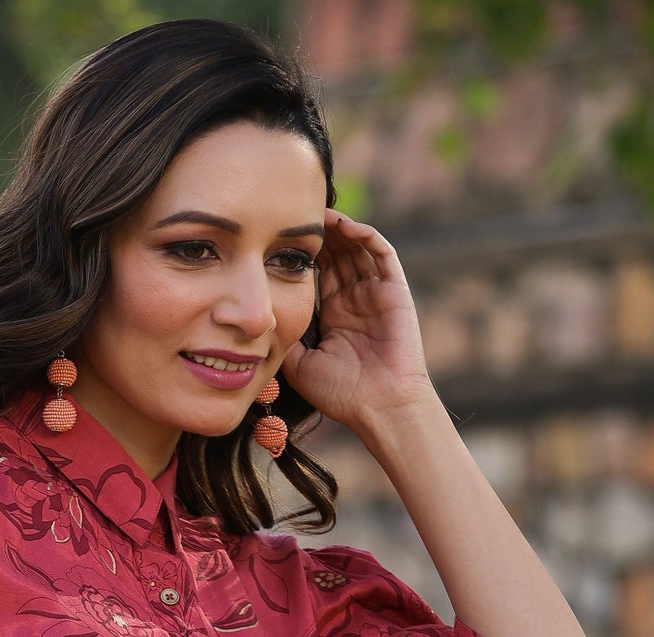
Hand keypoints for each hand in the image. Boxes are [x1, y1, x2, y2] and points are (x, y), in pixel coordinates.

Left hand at [280, 206, 436, 437]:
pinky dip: (364, 235)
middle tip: (295, 214)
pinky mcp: (395, 291)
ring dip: (339, 228)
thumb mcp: (300, 363)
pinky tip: (344, 226)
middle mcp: (356, 299)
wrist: (379, 407)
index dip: (303, 253)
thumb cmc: (342, 393)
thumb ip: (284, 337)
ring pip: (357, 247)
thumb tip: (258, 319)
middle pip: (337, 253)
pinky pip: (382, 253)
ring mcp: (376, 293)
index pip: (319, 272)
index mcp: (334, 314)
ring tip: (317, 213)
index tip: (279, 237)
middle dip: (319, 234)